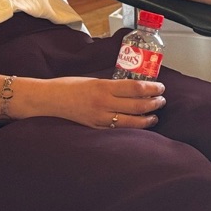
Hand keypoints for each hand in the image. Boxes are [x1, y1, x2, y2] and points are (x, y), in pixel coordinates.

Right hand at [29, 76, 166, 129]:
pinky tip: (139, 125)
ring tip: (155, 115)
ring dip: (147, 118)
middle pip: (137, 105)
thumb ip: (112, 85)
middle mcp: (103, 103)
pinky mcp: (95, 128)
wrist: (48, 100)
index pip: (135, 89)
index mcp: (103, 87)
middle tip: (162, 100)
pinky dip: (132, 127)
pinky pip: (118, 129)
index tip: (161, 87)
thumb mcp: (93, 80)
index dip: (152, 89)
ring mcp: (99, 118)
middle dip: (154, 103)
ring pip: (131, 122)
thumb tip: (134, 88)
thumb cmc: (69, 86)